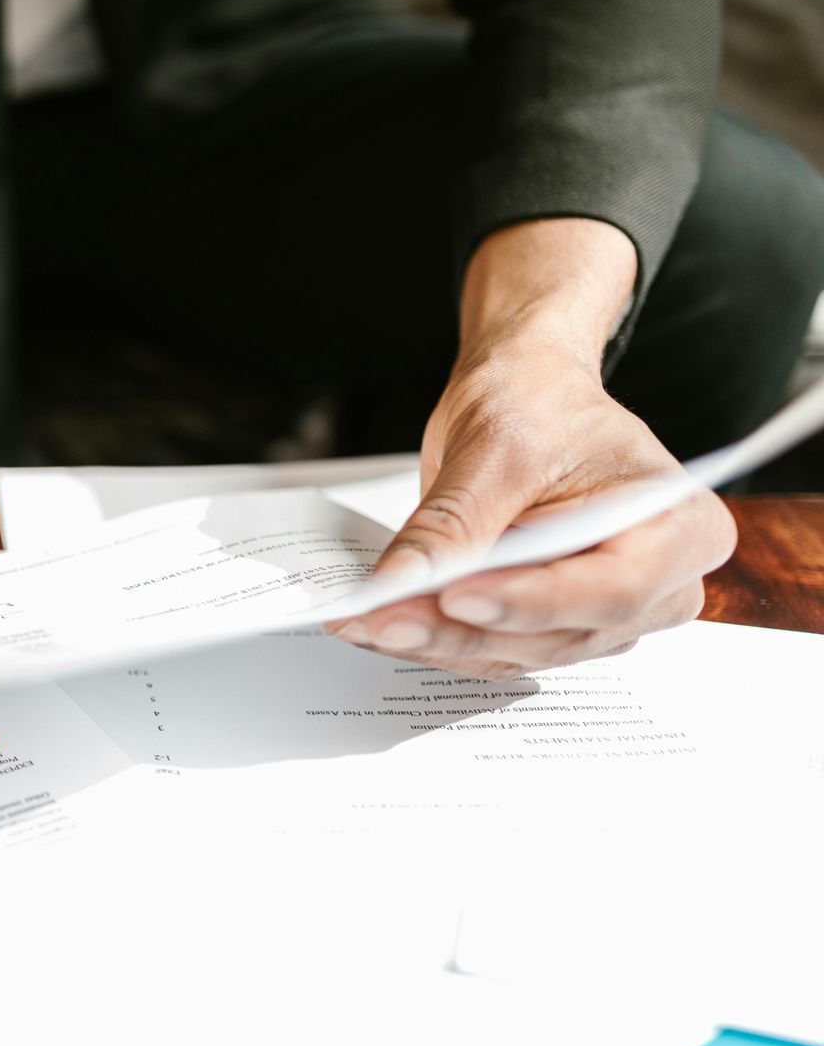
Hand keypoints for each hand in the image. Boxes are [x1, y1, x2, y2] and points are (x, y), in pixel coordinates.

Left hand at [326, 346, 734, 678]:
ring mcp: (603, 614)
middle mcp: (658, 585)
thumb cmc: (539, 402)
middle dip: (464, 630)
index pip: (612, 587)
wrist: (526, 394)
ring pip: (519, 652)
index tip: (456, 598)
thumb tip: (403, 582)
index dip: (531, 602)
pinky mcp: (550, 625)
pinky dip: (436, 638)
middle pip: (561, 632)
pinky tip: (381, 623)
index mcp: (680, 528)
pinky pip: (494, 648)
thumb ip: (457, 522)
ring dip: (438, 642)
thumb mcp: (497, 447)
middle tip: (382, 617)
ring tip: (366, 620)